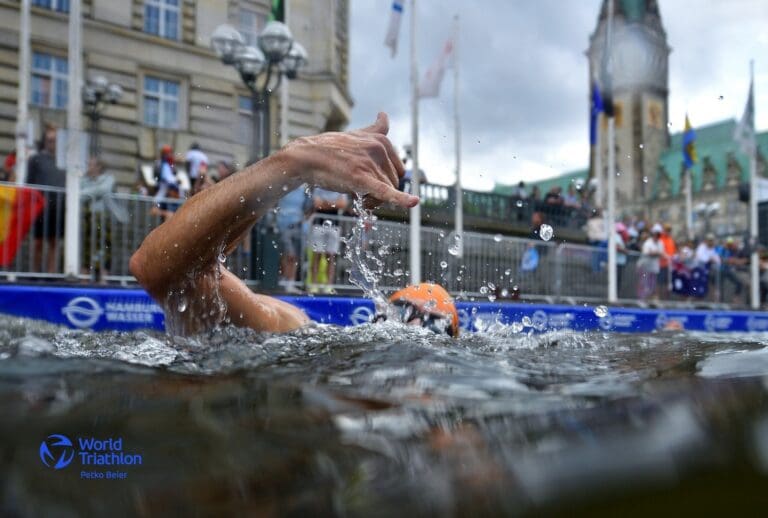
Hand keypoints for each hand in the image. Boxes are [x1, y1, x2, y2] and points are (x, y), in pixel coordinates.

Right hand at [283, 112, 418, 208]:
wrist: (306, 156)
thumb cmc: (330, 148)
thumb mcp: (357, 134)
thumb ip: (375, 128)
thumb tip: (385, 114)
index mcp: (382, 140)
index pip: (398, 169)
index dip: (386, 179)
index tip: (372, 183)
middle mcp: (379, 149)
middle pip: (394, 181)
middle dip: (381, 191)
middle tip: (362, 194)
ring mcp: (371, 163)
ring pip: (387, 191)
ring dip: (374, 200)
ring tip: (357, 197)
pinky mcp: (362, 179)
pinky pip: (386, 192)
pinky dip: (402, 200)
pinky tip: (414, 202)